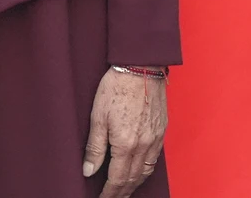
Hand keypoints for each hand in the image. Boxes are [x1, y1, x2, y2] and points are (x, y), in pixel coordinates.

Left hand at [82, 69, 166, 195]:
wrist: (141, 66)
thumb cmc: (116, 86)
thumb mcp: (98, 116)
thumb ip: (94, 147)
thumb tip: (89, 170)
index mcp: (126, 143)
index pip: (117, 179)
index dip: (109, 193)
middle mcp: (144, 145)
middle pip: (133, 179)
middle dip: (122, 193)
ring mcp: (155, 139)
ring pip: (146, 172)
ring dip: (134, 184)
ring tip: (123, 190)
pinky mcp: (162, 131)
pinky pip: (155, 159)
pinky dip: (145, 170)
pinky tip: (138, 170)